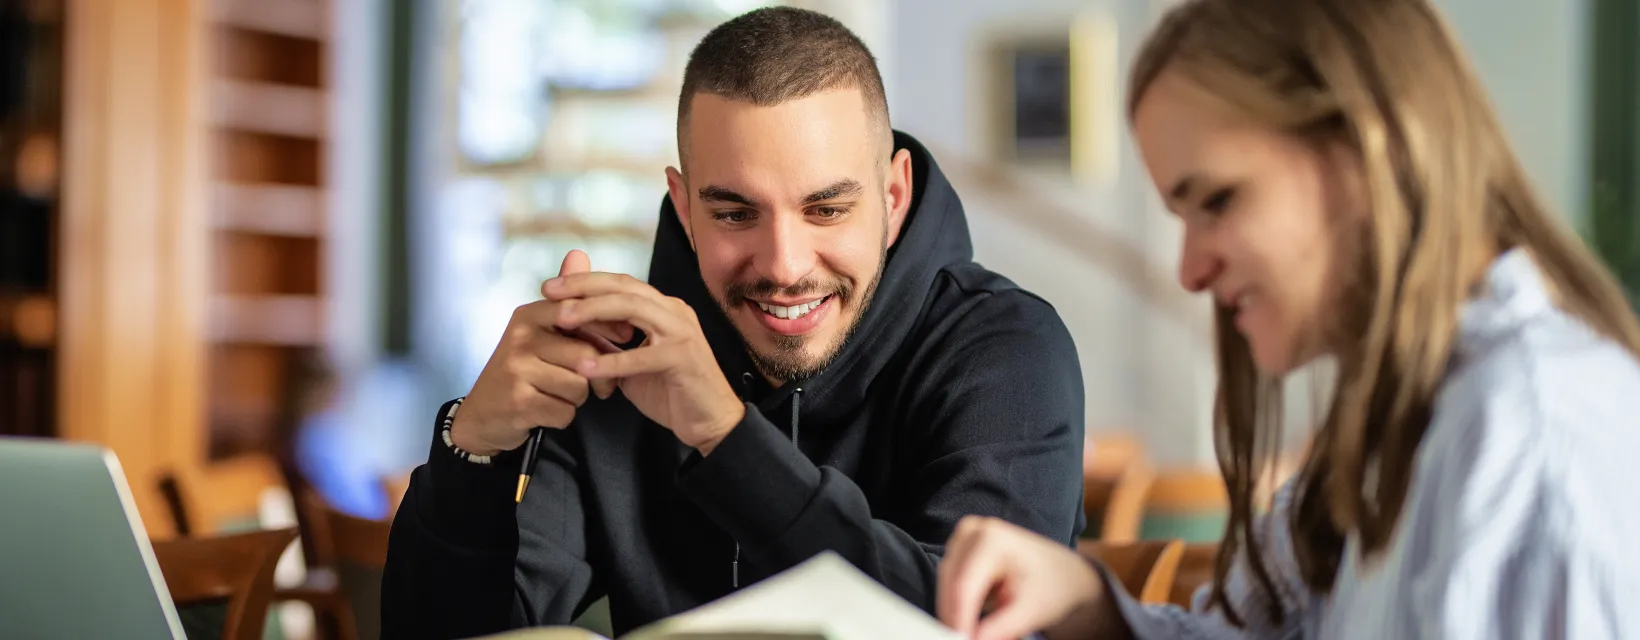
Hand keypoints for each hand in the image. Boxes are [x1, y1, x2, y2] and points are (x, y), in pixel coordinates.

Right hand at [450, 251, 633, 455]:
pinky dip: (563, 416)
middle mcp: (520, 337)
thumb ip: (566, 300)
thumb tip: (579, 252)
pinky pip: (565, 411)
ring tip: (562, 394)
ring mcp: (516, 369)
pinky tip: (546, 410)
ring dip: (579, 398)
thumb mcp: (541, 331)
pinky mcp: (518, 401)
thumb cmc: (523, 371)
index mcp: (529, 315)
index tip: (626, 337)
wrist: (484, 414)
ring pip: (578, 386)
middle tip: (600, 384)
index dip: (608, 326)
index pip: (580, 312)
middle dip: (599, 374)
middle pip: (585, 355)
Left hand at [543, 272, 744, 452]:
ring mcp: (681, 332)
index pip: (620, 283)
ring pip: (633, 308)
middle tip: (549, 292)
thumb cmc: (671, 391)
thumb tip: (572, 331)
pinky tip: (585, 367)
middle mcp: (673, 311)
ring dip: (594, 311)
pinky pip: (641, 355)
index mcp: (662, 308)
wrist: (710, 421)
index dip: (585, 281)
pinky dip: (611, 361)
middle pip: (624, 287)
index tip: (550, 287)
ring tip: (562, 320)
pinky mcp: (683, 358)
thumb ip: (609, 343)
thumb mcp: (632, 362)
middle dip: (583, 287)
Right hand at [939, 517, 1113, 639]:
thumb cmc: (1051, 587)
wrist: (1061, 572)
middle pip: (950, 585)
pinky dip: (957, 602)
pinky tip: (974, 616)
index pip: (964, 587)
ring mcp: (964, 536)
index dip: (960, 620)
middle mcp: (973, 531)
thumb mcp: (1030, 612)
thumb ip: (999, 629)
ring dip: (956, 611)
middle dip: (956, 617)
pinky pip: (948, 582)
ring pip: (945, 585)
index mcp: (993, 539)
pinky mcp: (959, 547)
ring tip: (979, 629)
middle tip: (968, 639)